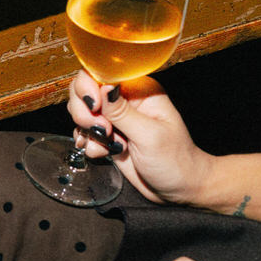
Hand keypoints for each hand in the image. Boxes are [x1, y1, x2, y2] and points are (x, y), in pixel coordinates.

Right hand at [66, 70, 209, 205]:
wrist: (180, 188)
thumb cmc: (175, 160)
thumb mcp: (149, 135)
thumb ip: (122, 113)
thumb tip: (103, 87)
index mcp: (139, 90)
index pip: (102, 72)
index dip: (89, 86)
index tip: (94, 107)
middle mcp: (124, 99)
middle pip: (84, 90)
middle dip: (84, 111)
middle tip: (101, 130)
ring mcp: (114, 118)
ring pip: (81, 111)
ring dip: (86, 129)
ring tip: (107, 144)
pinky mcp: (107, 135)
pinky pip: (83, 131)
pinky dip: (87, 142)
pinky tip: (101, 152)